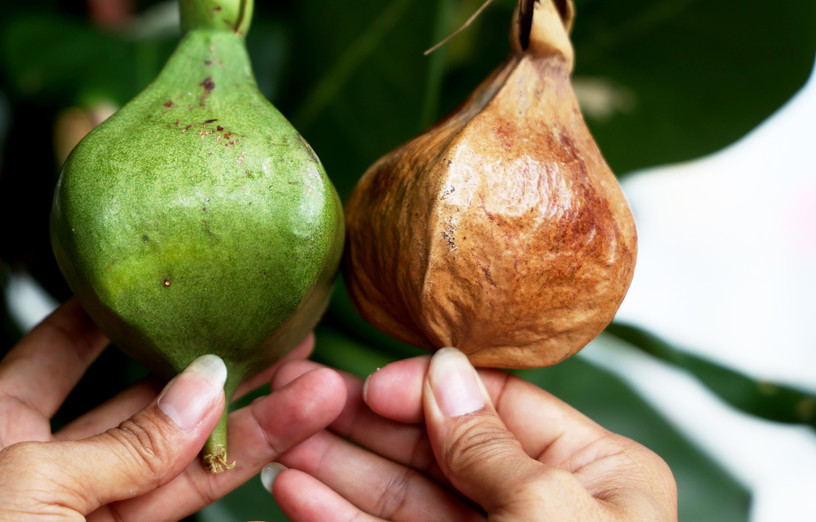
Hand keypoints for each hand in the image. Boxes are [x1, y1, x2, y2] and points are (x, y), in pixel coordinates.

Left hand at [0, 298, 346, 520]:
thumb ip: (126, 443)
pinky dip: (231, 474)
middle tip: (277, 334)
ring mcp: (87, 510)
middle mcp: (42, 462)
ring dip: (247, 422)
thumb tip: (206, 387)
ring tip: (310, 384)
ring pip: (177, 456)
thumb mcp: (28, 486)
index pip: (63, 345)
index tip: (177, 276)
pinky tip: (278, 442)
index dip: (120, 311)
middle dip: (212, 368)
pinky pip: (183, 501)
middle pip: (140, 400)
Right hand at [265, 348, 676, 520]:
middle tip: (301, 395)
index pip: (495, 404)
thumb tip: (443, 370)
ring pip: (401, 496)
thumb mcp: (547, 513)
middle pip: (437, 446)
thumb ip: (487, 443)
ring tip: (281, 442)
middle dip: (365, 424)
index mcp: (594, 474)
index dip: (426, 389)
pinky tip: (296, 494)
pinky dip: (339, 518)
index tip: (369, 388)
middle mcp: (538, 506)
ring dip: (339, 470)